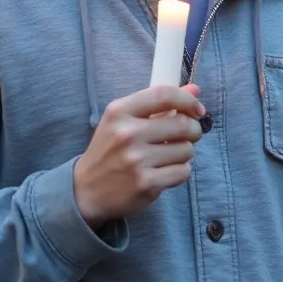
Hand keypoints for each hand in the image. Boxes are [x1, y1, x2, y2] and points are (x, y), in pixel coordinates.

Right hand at [73, 85, 205, 229]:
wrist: (85, 192)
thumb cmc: (111, 151)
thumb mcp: (125, 121)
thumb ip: (159, 104)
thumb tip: (196, 90)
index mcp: (119, 112)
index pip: (165, 95)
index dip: (188, 100)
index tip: (197, 110)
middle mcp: (126, 134)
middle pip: (183, 124)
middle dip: (193, 130)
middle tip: (186, 136)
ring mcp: (136, 160)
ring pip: (187, 149)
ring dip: (185, 153)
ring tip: (167, 156)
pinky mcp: (146, 183)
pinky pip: (183, 171)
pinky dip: (180, 172)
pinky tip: (163, 172)